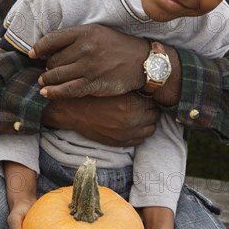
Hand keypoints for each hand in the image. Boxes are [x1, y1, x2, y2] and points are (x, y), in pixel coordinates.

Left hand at [29, 24, 149, 98]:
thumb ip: (75, 37)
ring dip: (47, 79)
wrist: (141, 61)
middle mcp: (85, 48)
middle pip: (53, 59)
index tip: (32, 54)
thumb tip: (49, 48)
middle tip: (47, 70)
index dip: (38, 48)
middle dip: (47, 66)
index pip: (52, 39)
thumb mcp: (98, 32)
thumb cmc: (117, 46)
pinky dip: (53, 92)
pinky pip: (67, 89)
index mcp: (85, 32)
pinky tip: (46, 93)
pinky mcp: (93, 83)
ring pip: (57, 74)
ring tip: (44, 81)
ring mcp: (89, 66)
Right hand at [42, 93, 159, 146]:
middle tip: (145, 104)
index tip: (147, 95)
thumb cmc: (92, 95)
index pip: (155, 102)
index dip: (151, 97)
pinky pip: (140, 140)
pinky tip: (135, 125)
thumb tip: (148, 86)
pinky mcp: (120, 142)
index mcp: (133, 104)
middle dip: (151, 110)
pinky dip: (141, 133)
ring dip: (148, 122)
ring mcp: (127, 133)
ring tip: (141, 115)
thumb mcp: (114, 86)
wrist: (73, 111)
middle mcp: (133, 120)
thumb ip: (132, 88)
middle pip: (155, 116)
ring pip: (151, 129)